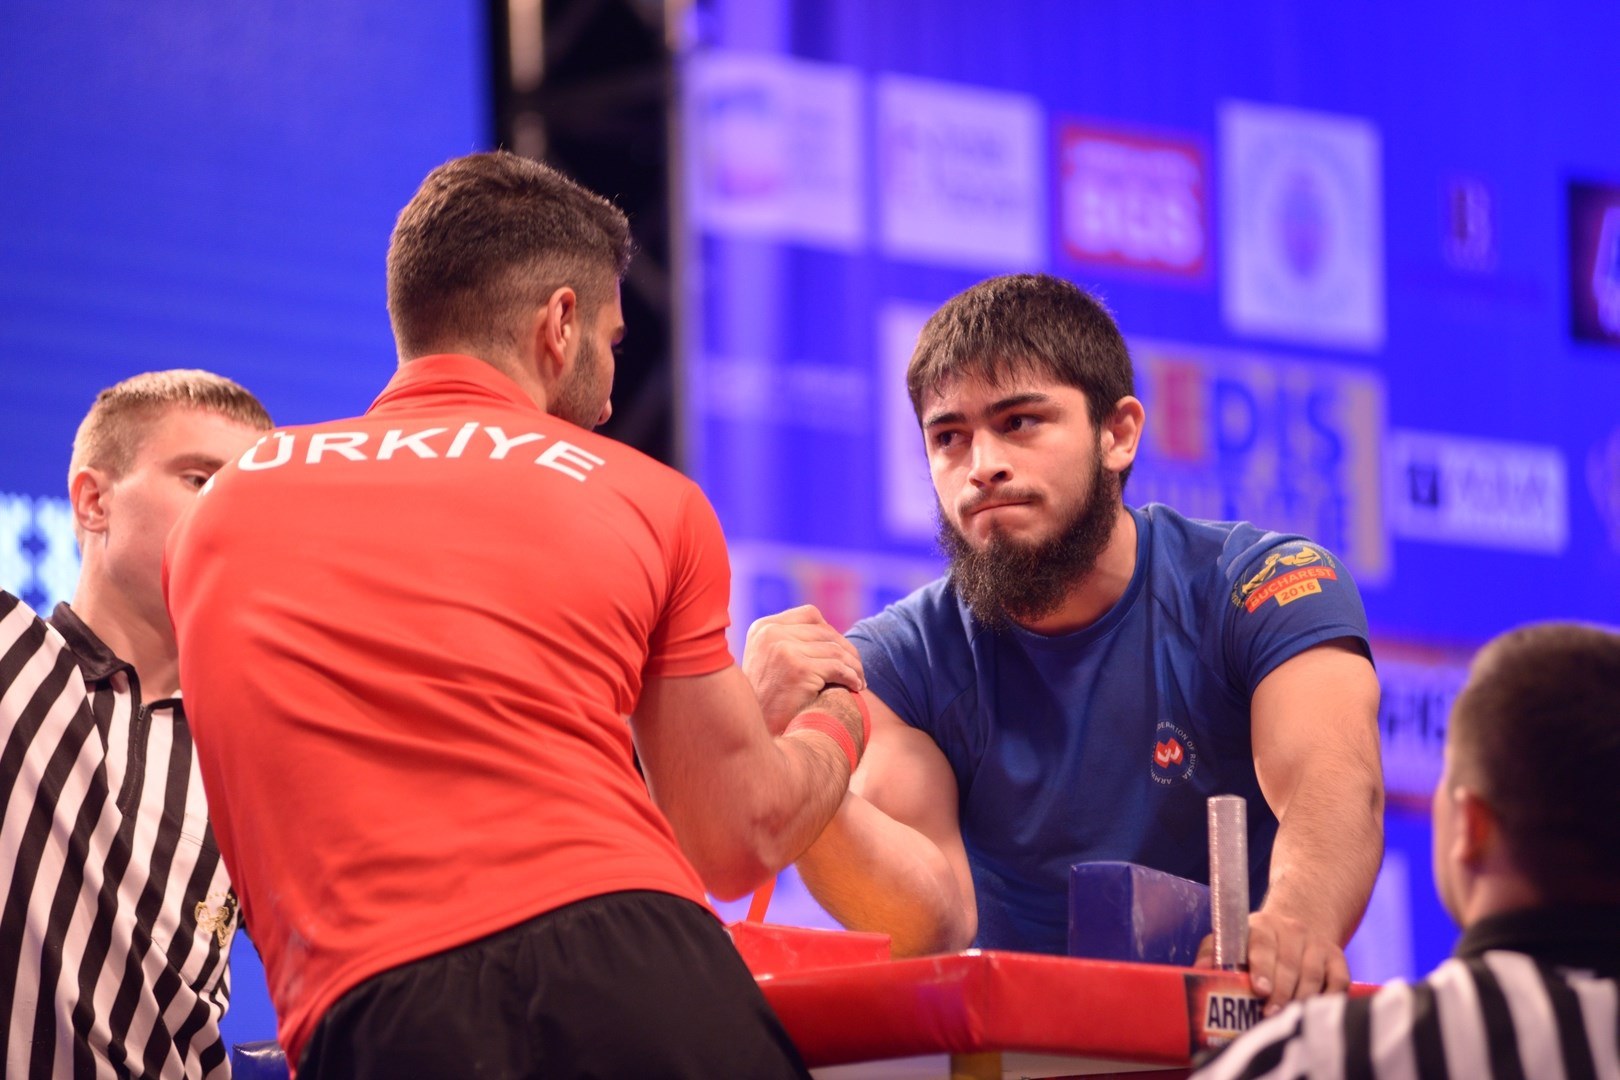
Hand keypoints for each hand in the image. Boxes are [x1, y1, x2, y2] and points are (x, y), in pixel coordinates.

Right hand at [743, 605, 864, 732]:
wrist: (754, 730)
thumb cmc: (767, 701)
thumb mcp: (770, 660)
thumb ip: (791, 641)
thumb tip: (831, 634)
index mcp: (763, 627)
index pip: (810, 615)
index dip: (832, 633)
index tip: (842, 653)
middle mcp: (771, 633)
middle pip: (826, 632)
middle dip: (847, 651)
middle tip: (858, 669)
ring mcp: (783, 649)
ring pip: (835, 650)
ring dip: (853, 666)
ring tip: (859, 680)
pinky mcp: (798, 669)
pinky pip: (838, 668)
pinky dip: (852, 677)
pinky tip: (856, 686)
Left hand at [1196, 909, 1348, 1014]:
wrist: (1297, 925)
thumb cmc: (1254, 943)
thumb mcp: (1232, 940)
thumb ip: (1213, 952)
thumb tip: (1201, 969)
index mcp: (1262, 925)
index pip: (1261, 944)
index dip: (1262, 967)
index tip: (1259, 989)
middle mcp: (1293, 930)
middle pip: (1289, 963)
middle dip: (1279, 992)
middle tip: (1269, 1014)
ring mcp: (1318, 944)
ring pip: (1312, 975)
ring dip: (1300, 999)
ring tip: (1288, 1018)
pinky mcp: (1338, 958)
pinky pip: (1338, 981)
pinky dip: (1328, 998)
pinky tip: (1314, 1012)